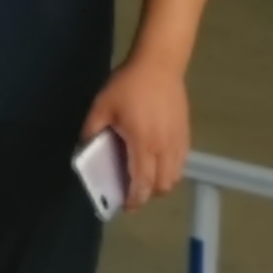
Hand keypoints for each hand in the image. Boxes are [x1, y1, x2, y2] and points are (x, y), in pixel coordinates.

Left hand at [81, 55, 190, 210]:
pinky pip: (181, 163)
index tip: (126, 206)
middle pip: (162, 185)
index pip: (142, 182)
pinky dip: (170, 170)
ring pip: (175, 176)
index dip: (135, 198)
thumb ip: (92, 130)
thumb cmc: (128, 86)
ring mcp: (178, 141)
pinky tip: (156, 162)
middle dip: (147, 194)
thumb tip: (86, 148)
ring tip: (144, 178)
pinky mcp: (186, 134)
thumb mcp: (102, 106)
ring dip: (160, 183)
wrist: (159, 65)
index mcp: (142, 143)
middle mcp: (164, 148)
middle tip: (131, 192)